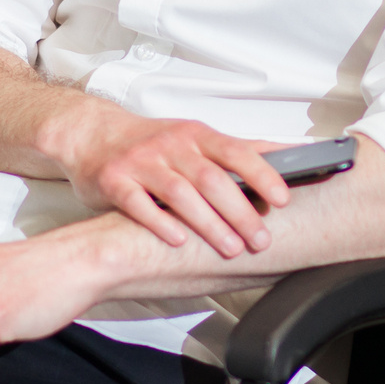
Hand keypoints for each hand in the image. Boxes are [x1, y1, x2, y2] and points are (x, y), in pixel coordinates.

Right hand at [44, 103, 288, 259]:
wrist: (93, 134)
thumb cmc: (153, 143)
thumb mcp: (197, 138)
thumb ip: (240, 150)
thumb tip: (292, 152)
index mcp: (197, 136)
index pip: (236, 152)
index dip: (262, 174)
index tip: (283, 198)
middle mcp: (171, 146)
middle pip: (212, 178)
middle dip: (240, 211)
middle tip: (261, 240)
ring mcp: (142, 162)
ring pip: (180, 193)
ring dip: (208, 223)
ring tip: (231, 248)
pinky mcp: (115, 180)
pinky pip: (138, 203)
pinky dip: (160, 222)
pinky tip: (178, 240)